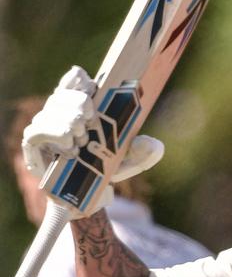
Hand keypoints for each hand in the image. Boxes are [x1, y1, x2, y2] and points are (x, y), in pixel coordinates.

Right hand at [22, 66, 163, 216]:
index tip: (91, 83)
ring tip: (81, 141)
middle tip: (90, 123)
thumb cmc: (106, 171)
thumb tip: (153, 144)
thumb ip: (144, 152)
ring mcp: (45, 127)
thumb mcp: (130, 162)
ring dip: (68, 123)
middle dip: (79, 105)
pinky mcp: (33, 145)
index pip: (74, 81)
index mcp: (83, 108)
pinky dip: (54, 136)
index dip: (78, 78)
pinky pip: (35, 131)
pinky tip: (69, 150)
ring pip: (49, 110)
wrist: (86, 198)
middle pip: (62, 94)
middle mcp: (61, 113)